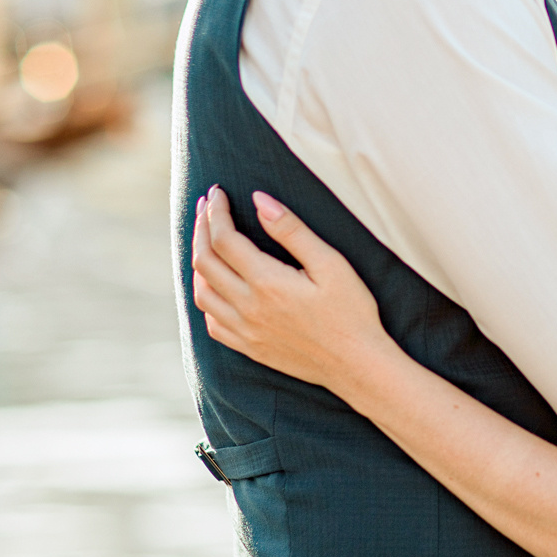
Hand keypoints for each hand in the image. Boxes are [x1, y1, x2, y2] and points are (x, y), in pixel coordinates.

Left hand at [190, 186, 393, 389]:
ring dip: (198, 262)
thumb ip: (292, 231)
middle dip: (201, 228)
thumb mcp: (331, 263)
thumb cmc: (351, 311)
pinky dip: (206, 297)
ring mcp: (245, 331)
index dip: (216, 212)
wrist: (357, 365)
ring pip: (201, 292)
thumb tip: (259, 199)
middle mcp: (248, 308)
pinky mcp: (249, 348)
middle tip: (206, 207)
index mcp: (267, 283)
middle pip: (205, 262)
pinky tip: (216, 286)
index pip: (224, 238)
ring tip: (206, 240)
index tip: (217, 192)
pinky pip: (211, 322)